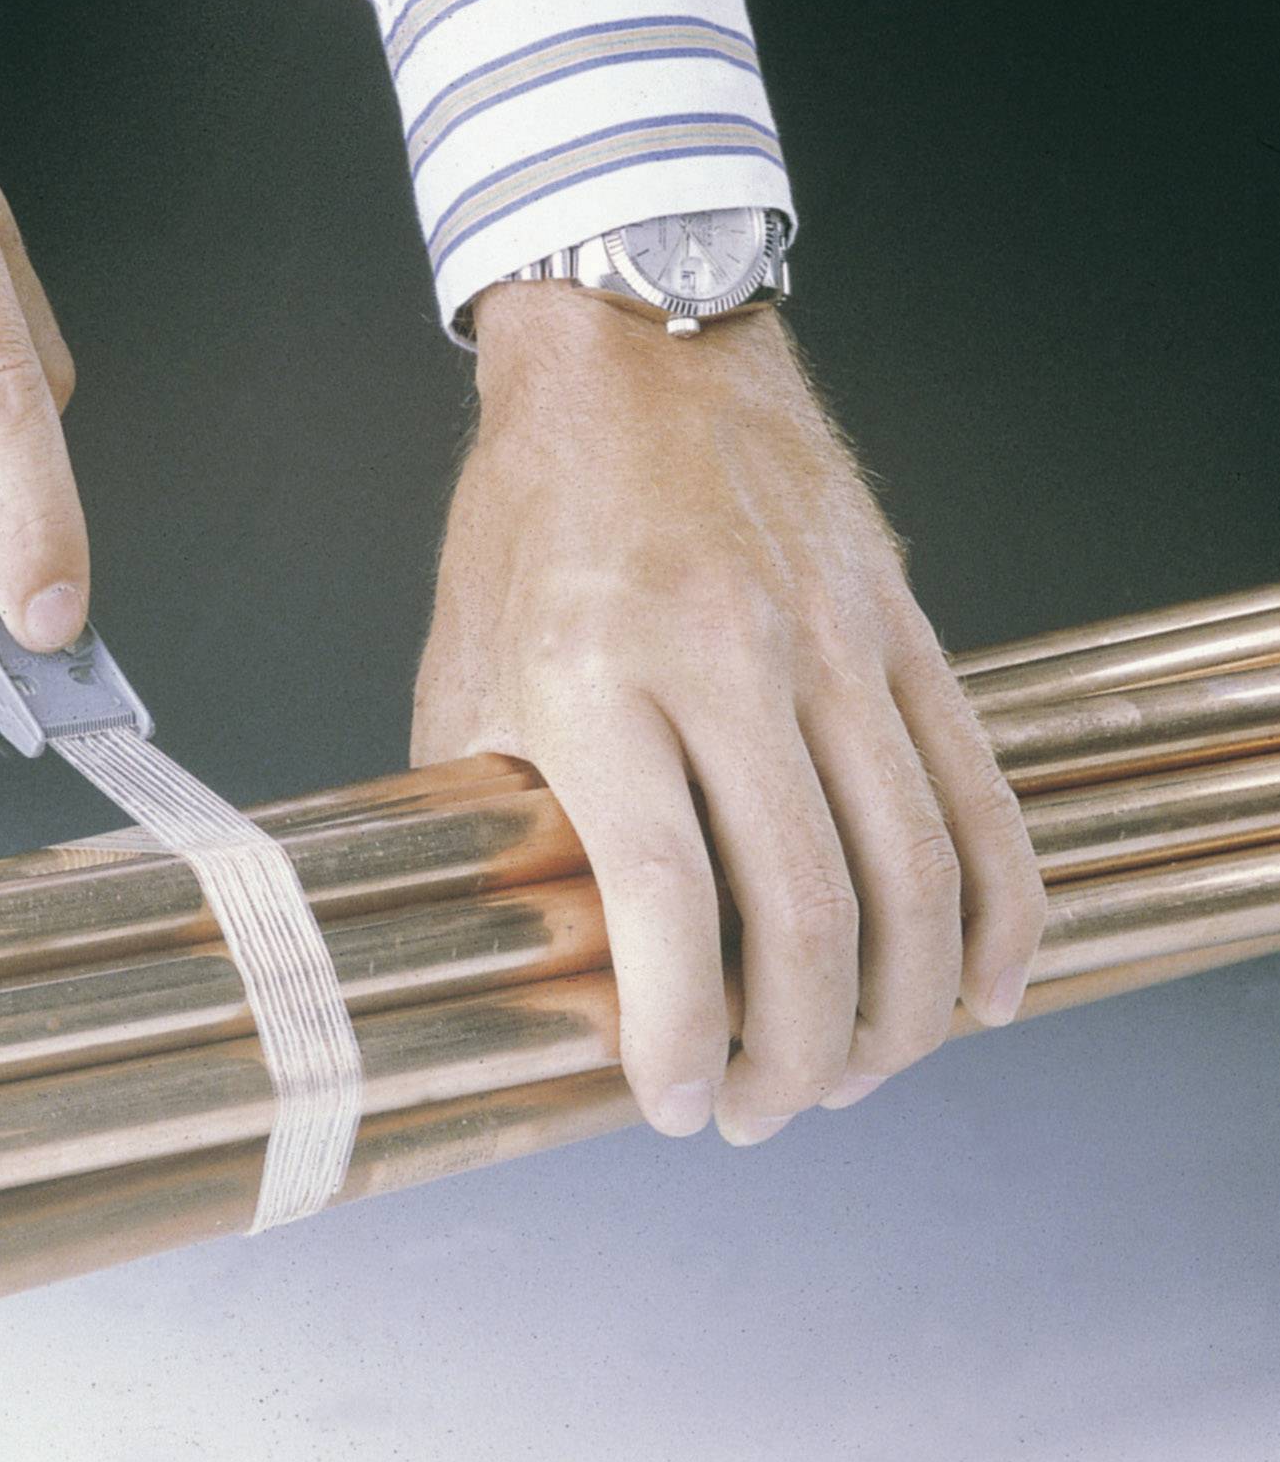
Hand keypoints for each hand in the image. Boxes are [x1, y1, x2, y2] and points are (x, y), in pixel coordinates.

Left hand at [414, 287, 1046, 1144]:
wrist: (633, 349)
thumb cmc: (531, 520)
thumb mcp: (465, 672)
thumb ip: (494, 816)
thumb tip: (528, 953)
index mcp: (594, 676)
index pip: (660, 894)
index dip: (678, 1031)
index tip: (673, 1102)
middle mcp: (729, 661)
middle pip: (806, 909)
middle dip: (790, 1053)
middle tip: (757, 1112)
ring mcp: (837, 644)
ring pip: (913, 871)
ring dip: (898, 1011)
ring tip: (850, 1075)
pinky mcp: (906, 633)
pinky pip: (979, 794)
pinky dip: (996, 912)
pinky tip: (981, 991)